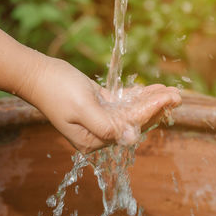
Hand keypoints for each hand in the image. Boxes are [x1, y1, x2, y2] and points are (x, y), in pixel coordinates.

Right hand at [22, 53, 180, 152]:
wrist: (37, 75)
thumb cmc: (56, 90)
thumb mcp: (81, 108)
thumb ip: (106, 125)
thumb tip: (130, 137)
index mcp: (94, 140)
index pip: (130, 126)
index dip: (151, 112)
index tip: (169, 98)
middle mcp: (99, 133)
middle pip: (134, 121)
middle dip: (156, 108)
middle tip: (178, 95)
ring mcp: (99, 119)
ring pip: (132, 111)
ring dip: (150, 100)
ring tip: (171, 91)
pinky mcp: (99, 106)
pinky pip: (123, 103)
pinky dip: (138, 95)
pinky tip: (152, 89)